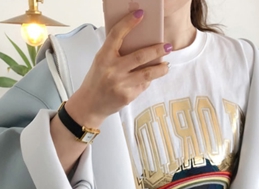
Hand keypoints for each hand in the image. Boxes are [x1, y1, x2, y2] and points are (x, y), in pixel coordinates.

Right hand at [65, 10, 171, 127]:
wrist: (90, 104)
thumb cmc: (96, 81)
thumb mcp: (101, 62)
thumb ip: (116, 52)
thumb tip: (139, 42)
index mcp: (104, 57)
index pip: (117, 35)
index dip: (129, 23)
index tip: (140, 14)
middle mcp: (112, 70)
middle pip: (140, 56)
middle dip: (157, 50)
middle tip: (167, 46)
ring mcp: (121, 84)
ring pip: (147, 73)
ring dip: (160, 68)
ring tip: (166, 65)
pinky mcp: (128, 96)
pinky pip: (143, 85)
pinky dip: (148, 80)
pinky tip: (150, 78)